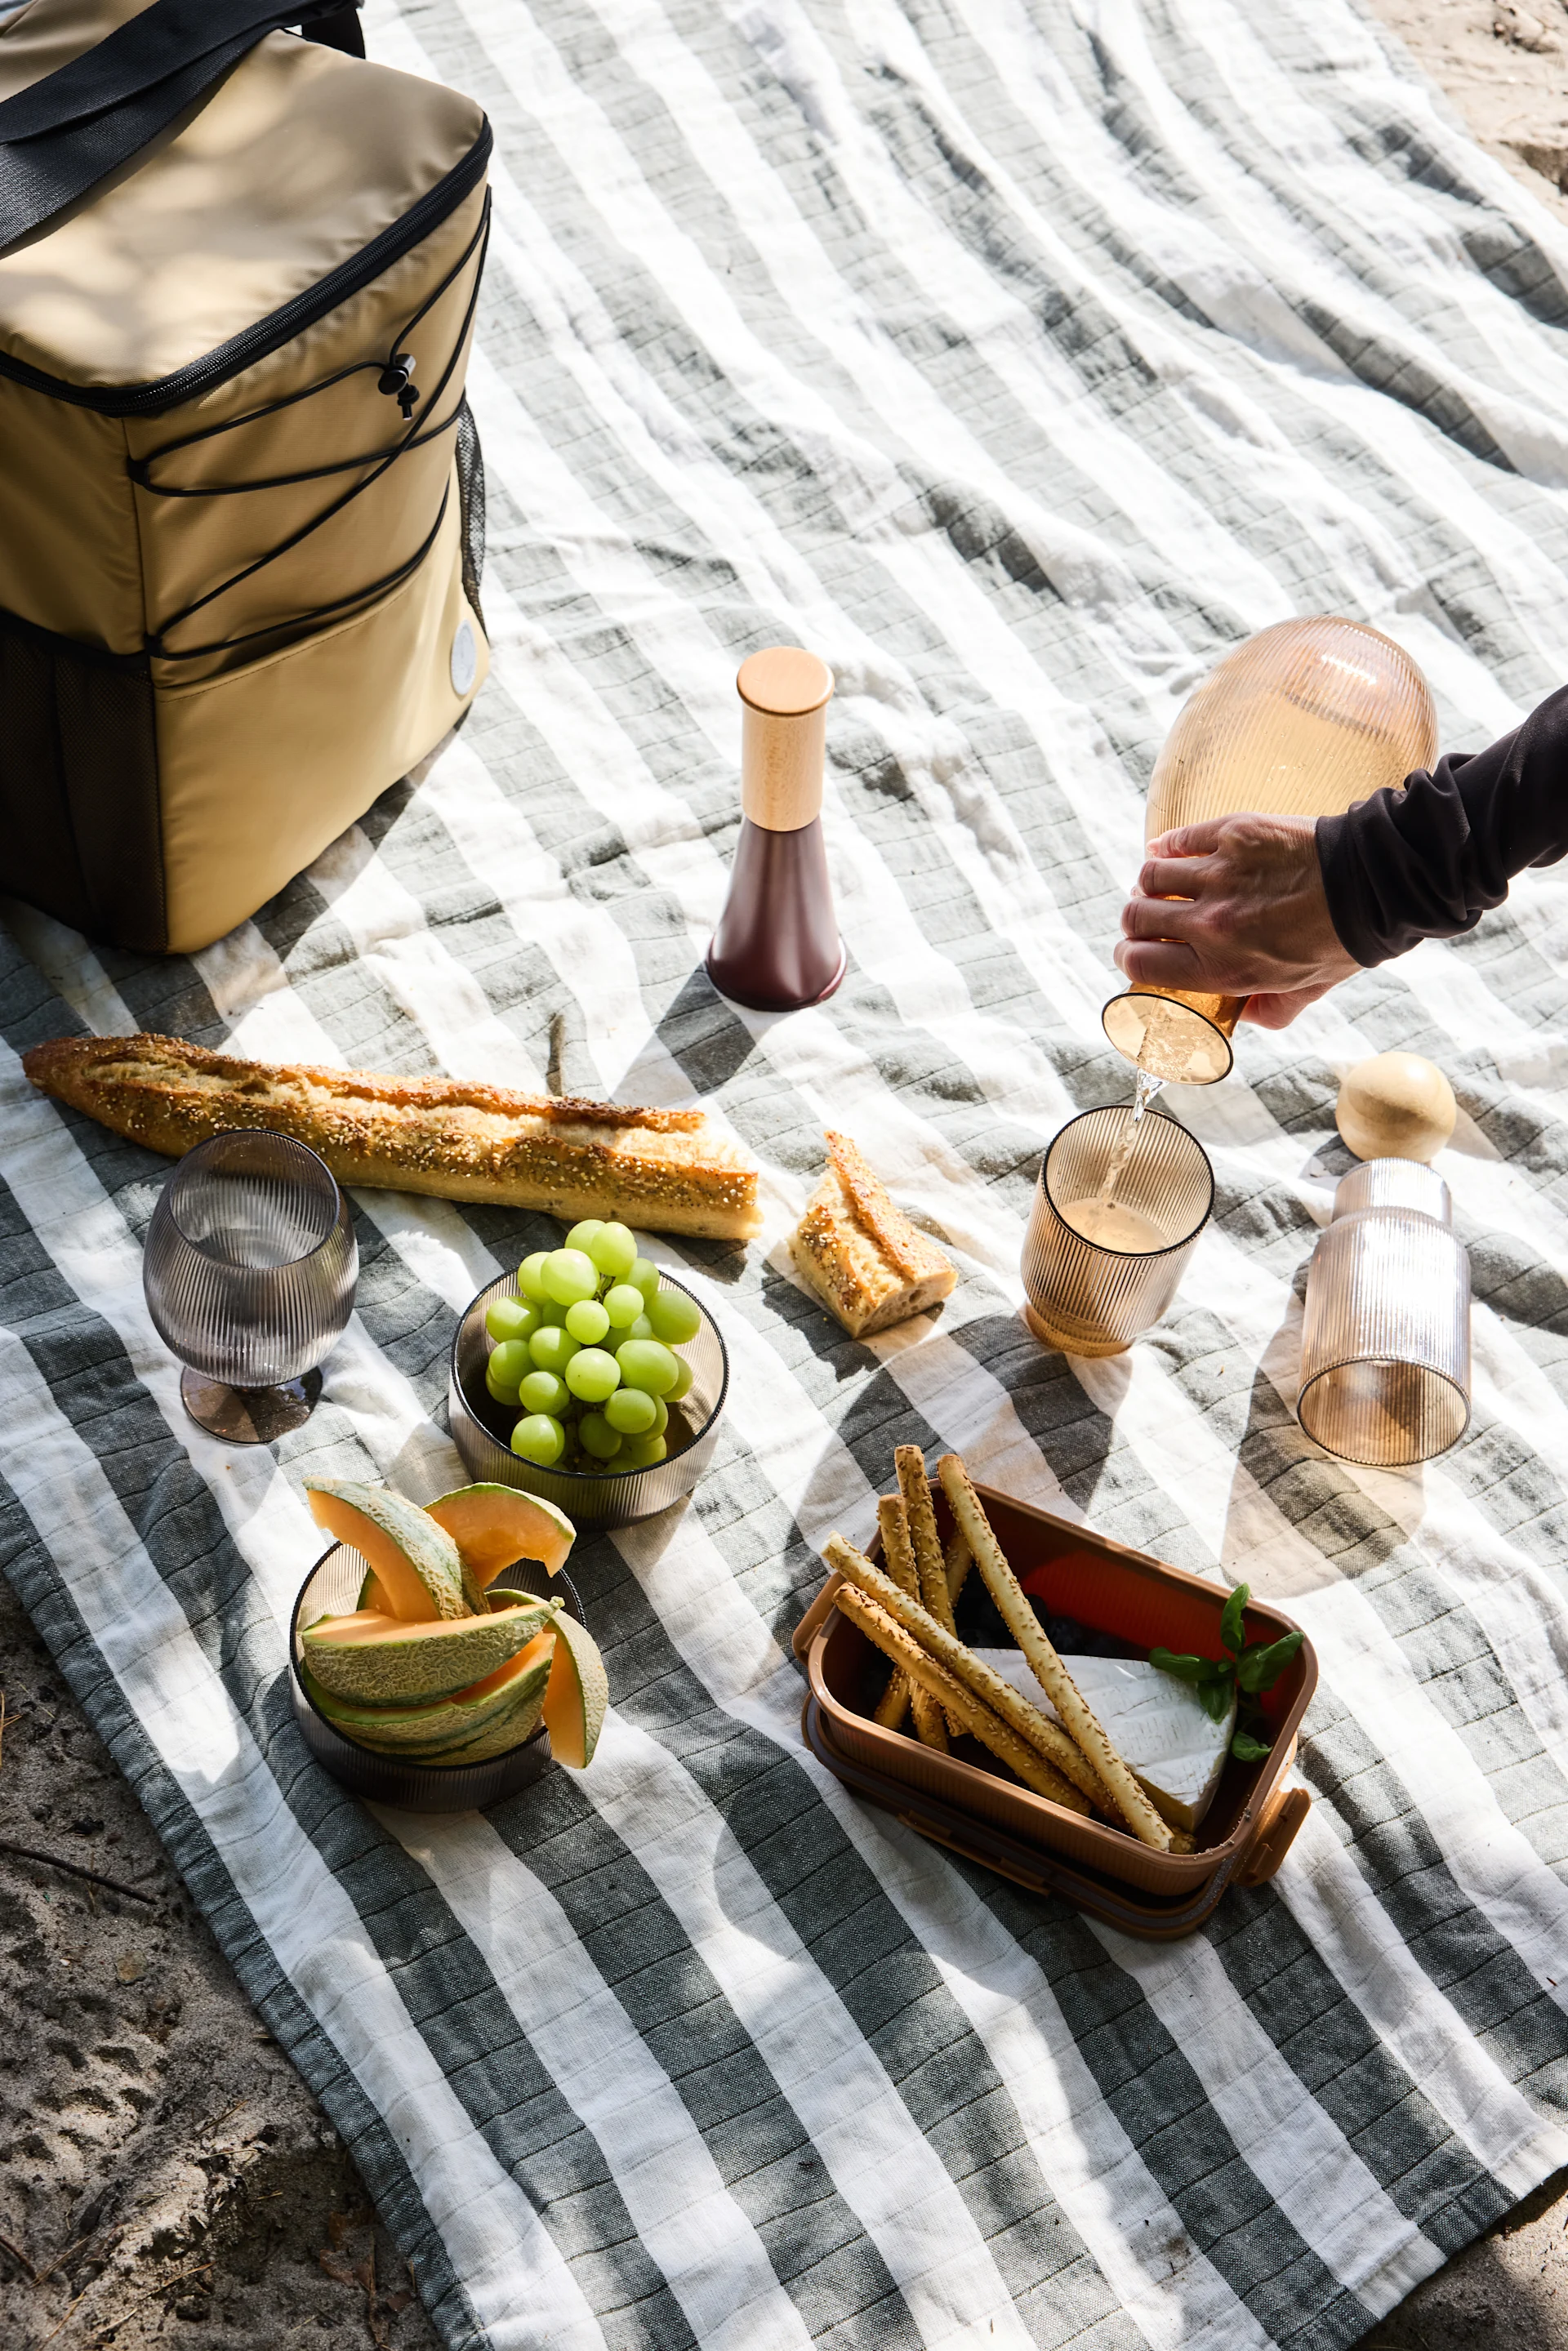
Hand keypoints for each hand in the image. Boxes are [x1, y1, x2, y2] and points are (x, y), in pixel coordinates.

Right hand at [1114, 812, 1359, 1029]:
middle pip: (1137, 917)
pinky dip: (1166, 846)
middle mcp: (1209, 923)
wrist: (1374, 884)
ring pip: (1151, 875)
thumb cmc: (1343, 940)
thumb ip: (1271, 1010)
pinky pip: (1180, 839)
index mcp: (1221, 967)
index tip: (1131, 952)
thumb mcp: (1305, 990)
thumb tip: (1249, 1017)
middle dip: (1133, 920)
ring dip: (1148, 883)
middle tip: (1143, 918)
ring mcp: (1217, 875)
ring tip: (1158, 884)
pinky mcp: (1232, 835)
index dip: (1128, 958)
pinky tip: (1166, 850)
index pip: (1142, 963)